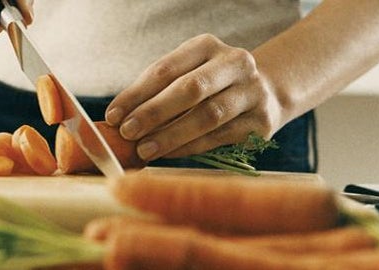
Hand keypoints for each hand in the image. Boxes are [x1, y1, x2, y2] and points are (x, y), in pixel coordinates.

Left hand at [105, 34, 284, 160]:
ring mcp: (252, 92)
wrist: (265, 93)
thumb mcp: (184, 74)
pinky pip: (219, 137)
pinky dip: (189, 148)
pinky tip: (168, 154)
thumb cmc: (208, 85)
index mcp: (207, 46)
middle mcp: (235, 64)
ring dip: (171, 135)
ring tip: (145, 149)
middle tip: (128, 133)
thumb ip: (154, 91)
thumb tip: (118, 119)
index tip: (113, 116)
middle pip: (190, 89)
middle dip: (154, 113)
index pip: (165, 69)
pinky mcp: (262, 121)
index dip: (136, 94)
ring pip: (207, 116)